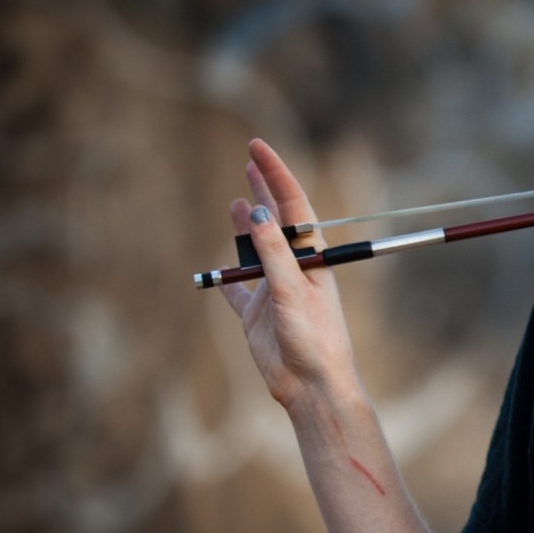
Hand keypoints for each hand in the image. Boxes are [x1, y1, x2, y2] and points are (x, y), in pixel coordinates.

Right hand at [218, 139, 362, 412]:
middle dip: (265, 190)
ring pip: (255, 251)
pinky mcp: (258, 316)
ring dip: (246, 228)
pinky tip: (219, 268)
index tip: (257, 146)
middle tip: (251, 161)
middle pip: (276, 220)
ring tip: (237, 203)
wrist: (312, 386)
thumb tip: (259, 213)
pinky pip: (238, 291)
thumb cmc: (314, 339)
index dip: (276, 174)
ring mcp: (274, 291)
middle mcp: (294, 269)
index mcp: (311, 257)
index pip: (293, 205)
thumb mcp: (294, 291)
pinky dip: (228, 279)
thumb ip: (275, 252)